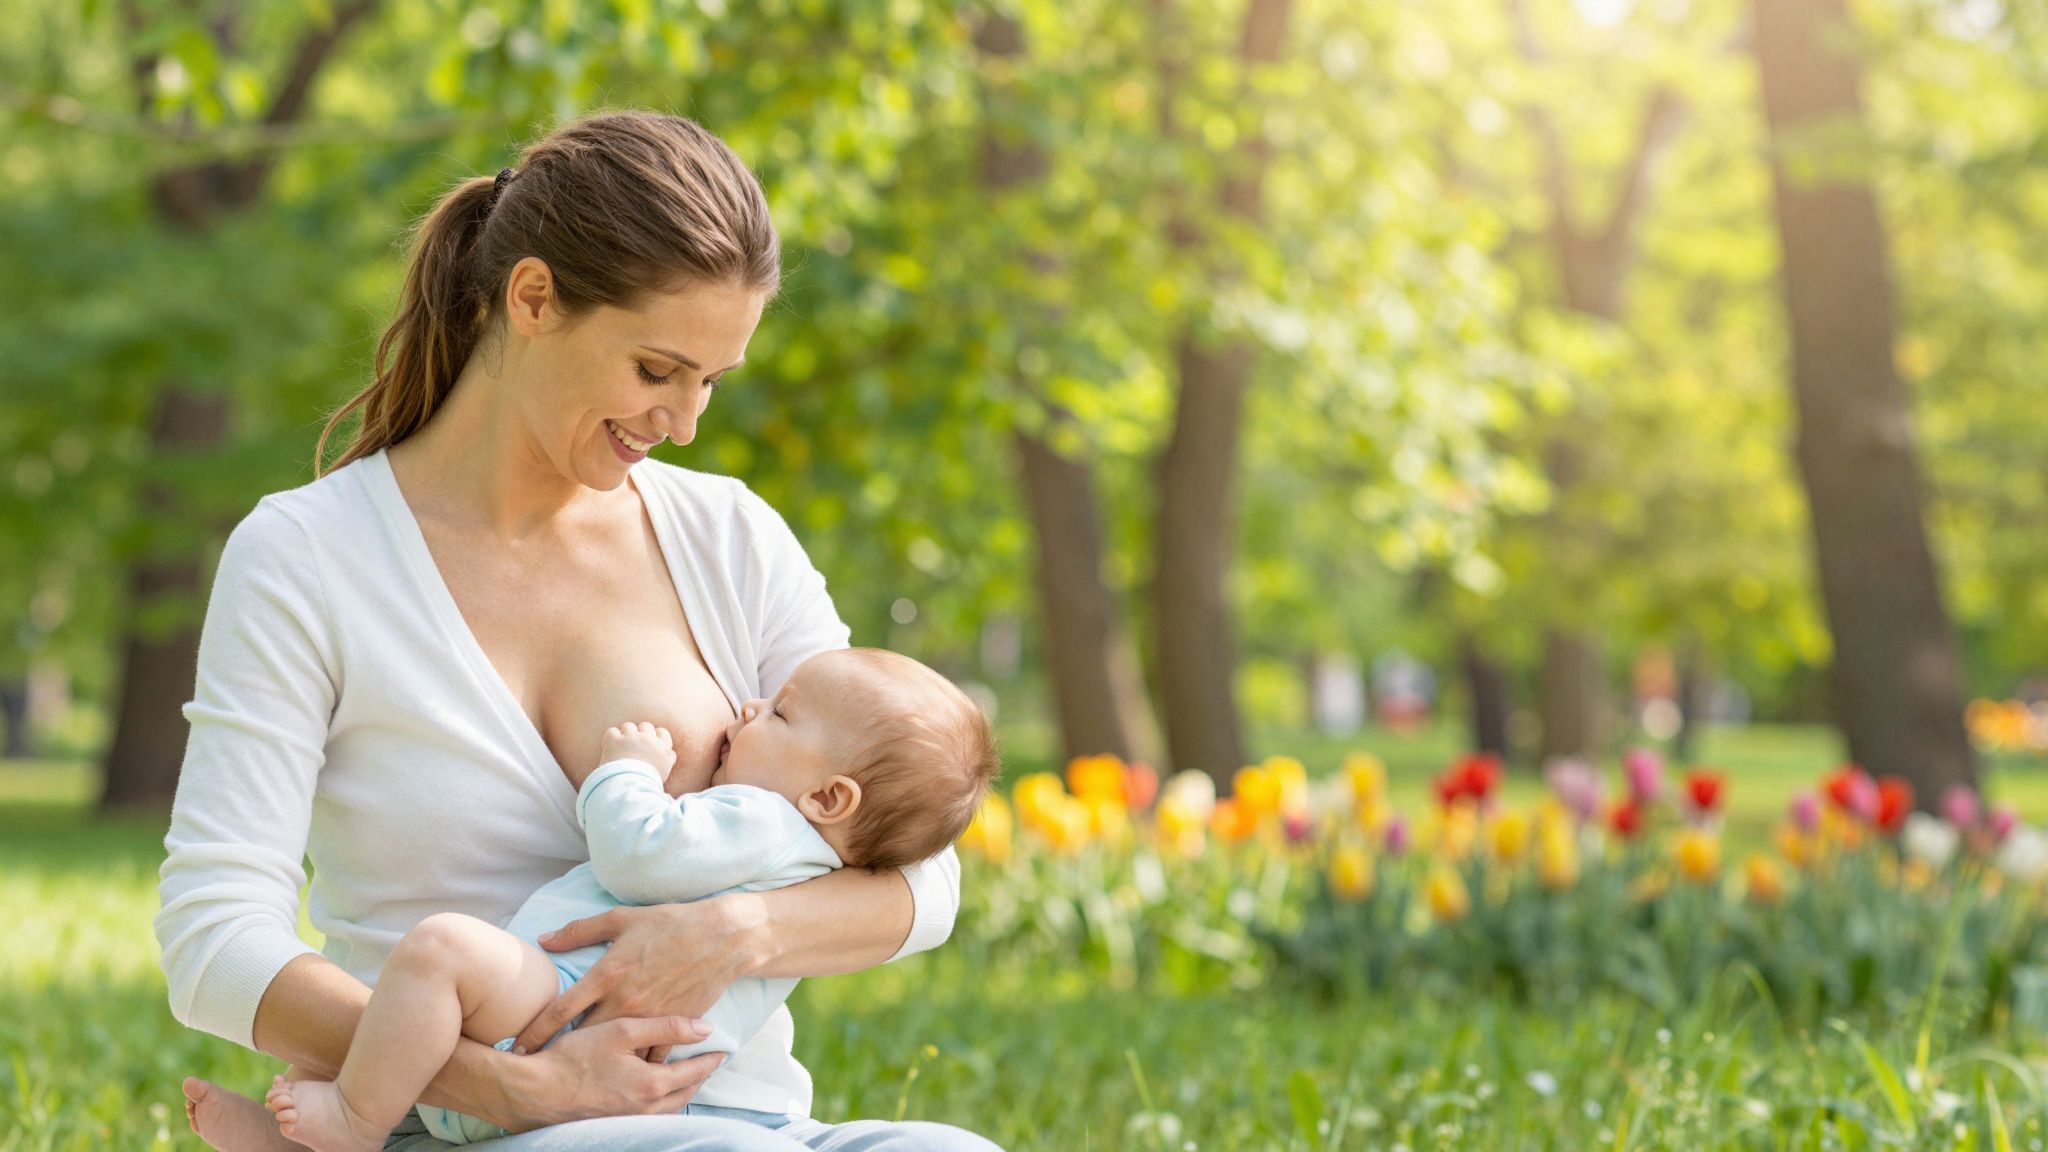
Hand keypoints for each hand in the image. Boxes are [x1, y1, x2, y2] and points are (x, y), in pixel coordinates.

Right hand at [496, 1017, 724, 1130]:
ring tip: (687, 1076)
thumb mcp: (621, 1031)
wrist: (534, 1092)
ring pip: (670, 1108)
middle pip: (686, 1093)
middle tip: (709, 1063)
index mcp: (653, 1084)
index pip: (695, 1072)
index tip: (723, 1050)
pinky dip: (662, 1103)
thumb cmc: (575, 1057)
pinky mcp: (614, 1126)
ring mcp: (630, 1121)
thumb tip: (705, 1028)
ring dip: (682, 1092)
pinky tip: (655, 1092)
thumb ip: (666, 1027)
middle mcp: (647, 1108)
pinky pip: (651, 1116)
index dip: (711, 1059)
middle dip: (700, 1077)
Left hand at [513, 900, 759, 1062]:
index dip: (534, 1033)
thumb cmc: (671, 923)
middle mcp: (624, 1000)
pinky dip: (638, 1061)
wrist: (723, 937)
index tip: (517, 1048)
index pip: (559, 1011)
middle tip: (545, 1062)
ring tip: (585, 1069)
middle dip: (563, 1051)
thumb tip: (544, 939)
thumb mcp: (622, 919)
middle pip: (581, 1038)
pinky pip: (650, 1055)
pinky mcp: (673, 1025)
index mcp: (607, 973)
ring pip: (615, 1052)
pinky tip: (629, 1065)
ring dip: (600, 1059)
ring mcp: (650, 1017)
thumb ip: (580, 930)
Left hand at [601, 722, 675, 780]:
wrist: (630, 787)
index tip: (648, 744)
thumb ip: (668, 759)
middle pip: (645, 726)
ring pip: (628, 726)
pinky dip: (610, 739)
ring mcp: (630, 738)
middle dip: (639, 734)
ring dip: (624, 735)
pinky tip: (610, 749)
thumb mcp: (665, 772)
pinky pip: (612, 731)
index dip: (655, 736)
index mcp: (661, 747)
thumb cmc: (648, 782)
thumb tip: (670, 752)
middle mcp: (647, 739)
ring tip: (620, 749)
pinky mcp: (614, 740)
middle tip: (633, 746)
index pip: (662, 732)